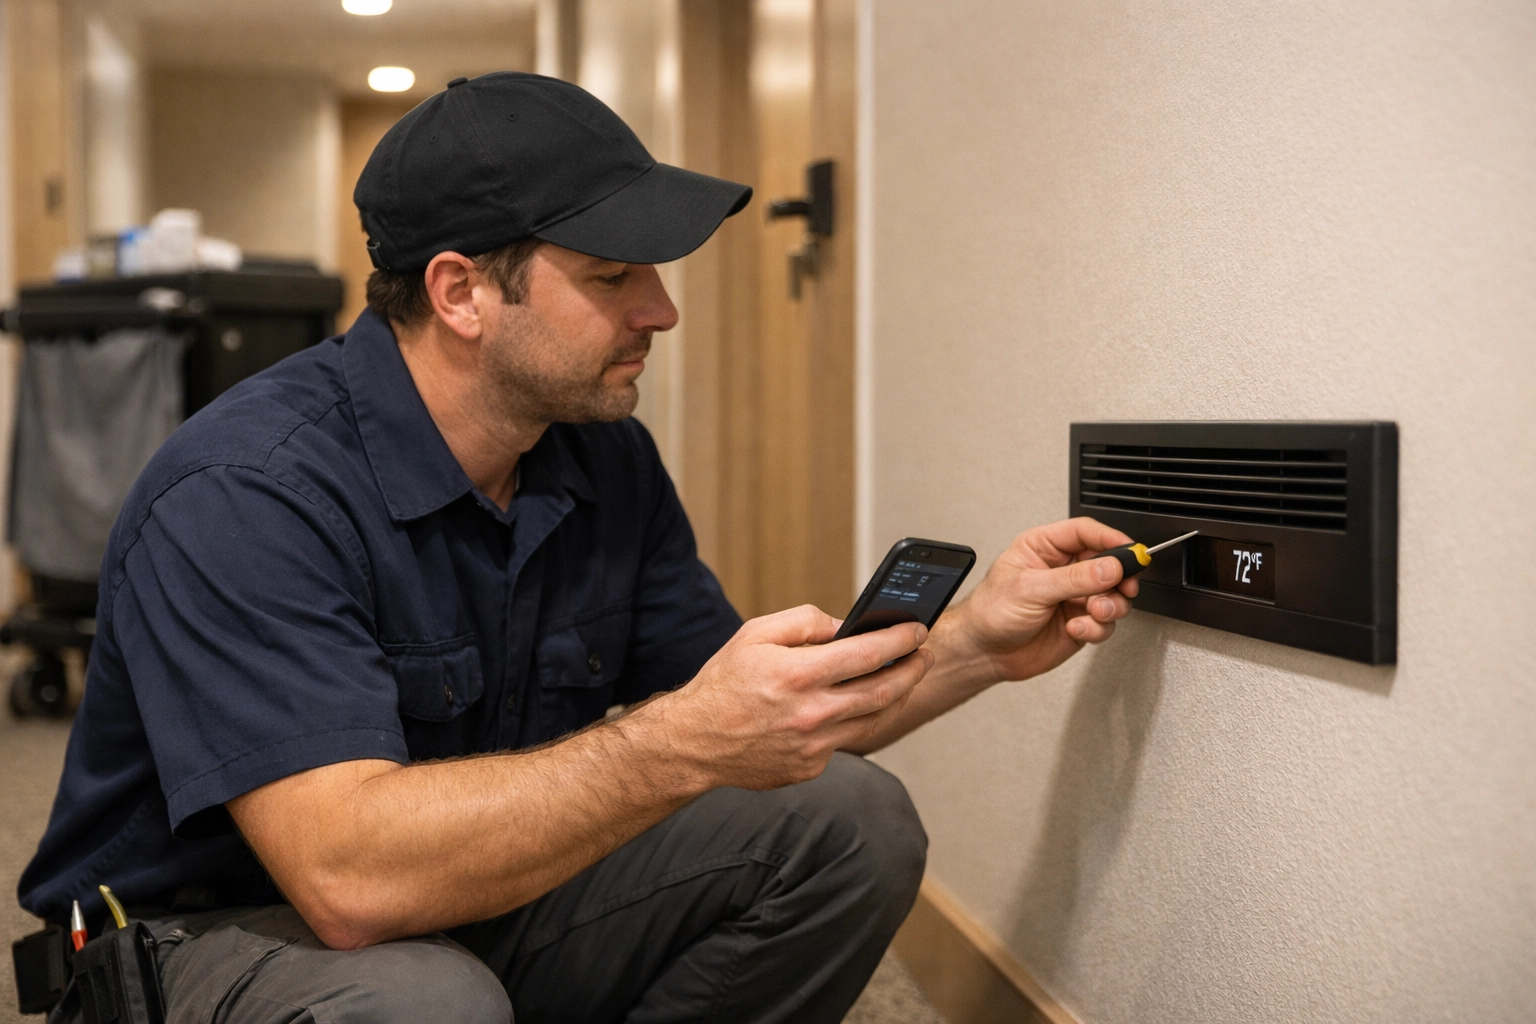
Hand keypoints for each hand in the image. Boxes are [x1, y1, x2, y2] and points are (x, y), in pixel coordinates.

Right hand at [653, 606, 932, 790]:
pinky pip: (844, 740)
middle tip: (923, 656)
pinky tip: (850, 706)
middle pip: (884, 691)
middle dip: (912, 670)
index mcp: (798, 675)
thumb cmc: (723, 684)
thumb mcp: (755, 634)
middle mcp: (811, 713)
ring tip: (903, 677)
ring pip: (873, 719)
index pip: (868, 653)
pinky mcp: (810, 767)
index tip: (917, 630)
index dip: (901, 640)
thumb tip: (845, 626)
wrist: (694, 742)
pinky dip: (852, 720)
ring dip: (895, 696)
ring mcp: (813, 746)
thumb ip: (805, 622)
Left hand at [938, 517, 1137, 683]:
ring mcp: (1073, 596)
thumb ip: (1074, 578)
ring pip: (1113, 594)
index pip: (1086, 532)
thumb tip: (1111, 567)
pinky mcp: (1080, 622)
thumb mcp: (1030, 589)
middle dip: (1119, 577)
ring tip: (1094, 612)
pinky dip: (1097, 628)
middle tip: (1123, 587)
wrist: (983, 652)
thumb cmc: (990, 612)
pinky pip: (1105, 623)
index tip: (1131, 552)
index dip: (1112, 539)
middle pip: (1108, 562)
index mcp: (1044, 547)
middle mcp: (1062, 569)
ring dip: (1110, 605)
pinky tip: (1077, 629)